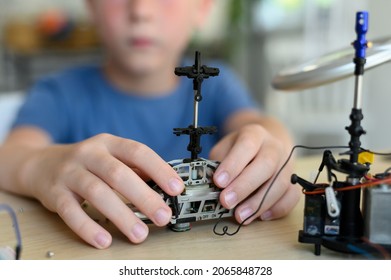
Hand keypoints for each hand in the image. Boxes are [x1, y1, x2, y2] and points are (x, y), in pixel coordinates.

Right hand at [23, 133, 183, 247]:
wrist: (42, 164)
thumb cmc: (86, 163)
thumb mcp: (110, 156)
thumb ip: (135, 168)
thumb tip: (164, 185)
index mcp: (109, 143)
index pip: (138, 152)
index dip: (159, 169)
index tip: (177, 188)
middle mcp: (89, 154)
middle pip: (119, 174)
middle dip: (144, 197)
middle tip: (163, 215)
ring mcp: (70, 172)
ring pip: (97, 192)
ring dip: (121, 215)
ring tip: (139, 233)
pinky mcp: (54, 193)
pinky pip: (70, 211)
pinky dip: (88, 227)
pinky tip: (104, 239)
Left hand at [210, 124, 299, 223]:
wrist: (267, 141)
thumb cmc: (241, 148)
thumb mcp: (225, 148)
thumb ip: (218, 163)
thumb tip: (209, 186)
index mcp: (255, 134)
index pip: (246, 145)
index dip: (233, 165)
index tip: (218, 182)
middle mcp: (274, 147)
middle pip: (266, 165)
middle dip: (244, 186)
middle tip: (226, 202)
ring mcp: (286, 164)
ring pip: (280, 183)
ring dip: (259, 203)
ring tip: (240, 216)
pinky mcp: (292, 181)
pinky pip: (292, 196)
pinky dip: (278, 209)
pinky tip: (261, 216)